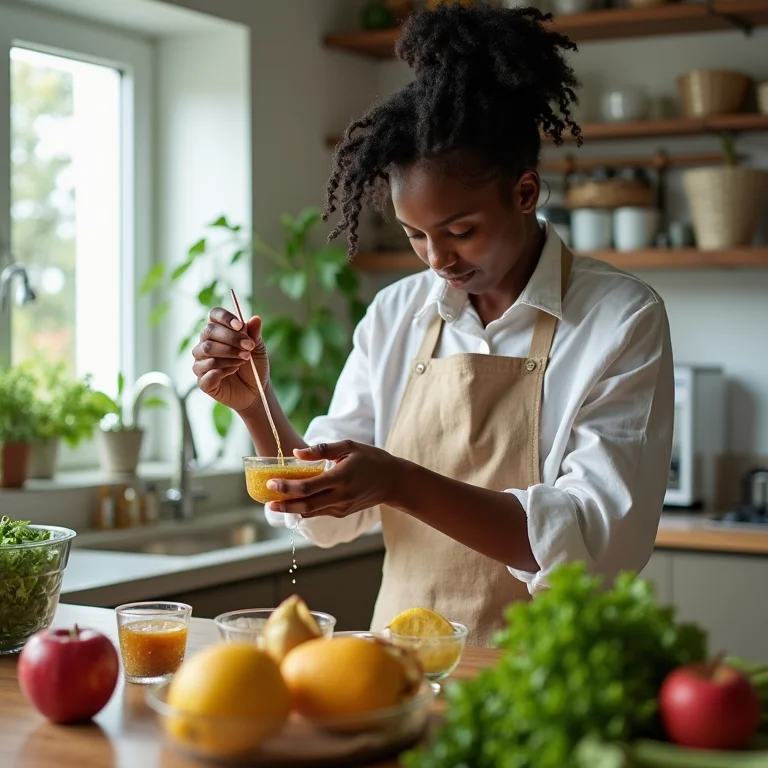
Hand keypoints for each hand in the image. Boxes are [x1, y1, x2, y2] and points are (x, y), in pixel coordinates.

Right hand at [191, 308, 268, 413]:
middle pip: (209, 332)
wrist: (255, 391)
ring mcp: (201, 363)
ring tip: (243, 360)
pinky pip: (207, 371)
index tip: (240, 326)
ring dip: (229, 354)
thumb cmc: (254, 367)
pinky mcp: (202, 381)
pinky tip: (233, 371)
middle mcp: (205, 345)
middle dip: (231, 338)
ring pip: (206, 350)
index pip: (214, 315)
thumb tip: (255, 319)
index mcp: (218, 332)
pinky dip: (223, 370)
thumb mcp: (258, 349)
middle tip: (248, 347)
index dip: (225, 317)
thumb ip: (254, 334)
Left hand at [266, 441, 401, 517]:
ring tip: (275, 504)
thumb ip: (322, 449)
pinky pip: (320, 512)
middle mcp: (341, 496)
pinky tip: (294, 504)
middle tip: (267, 502)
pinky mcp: (343, 513)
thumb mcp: (348, 447)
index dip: (287, 488)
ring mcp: (342, 507)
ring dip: (292, 509)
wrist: (393, 481)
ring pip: (312, 512)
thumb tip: (296, 452)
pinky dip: (306, 509)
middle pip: (306, 505)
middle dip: (285, 505)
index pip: (308, 487)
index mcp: (341, 477)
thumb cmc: (371, 459)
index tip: (271, 484)